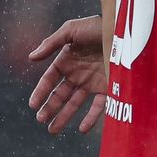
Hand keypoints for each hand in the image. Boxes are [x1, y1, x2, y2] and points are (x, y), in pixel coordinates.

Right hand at [28, 16, 108, 133]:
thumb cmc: (97, 26)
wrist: (124, 30)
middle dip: (49, 108)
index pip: (49, 80)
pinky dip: (91, 118)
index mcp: (67, 62)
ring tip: (53, 130)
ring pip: (75, 103)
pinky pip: (99, 106)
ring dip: (64, 116)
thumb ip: (51, 43)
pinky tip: (82, 129)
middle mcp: (78, 74)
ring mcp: (93, 81)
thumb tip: (31, 57)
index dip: (40, 92)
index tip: (32, 105)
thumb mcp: (72, 30)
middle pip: (60, 95)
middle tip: (41, 120)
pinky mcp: (109, 87)